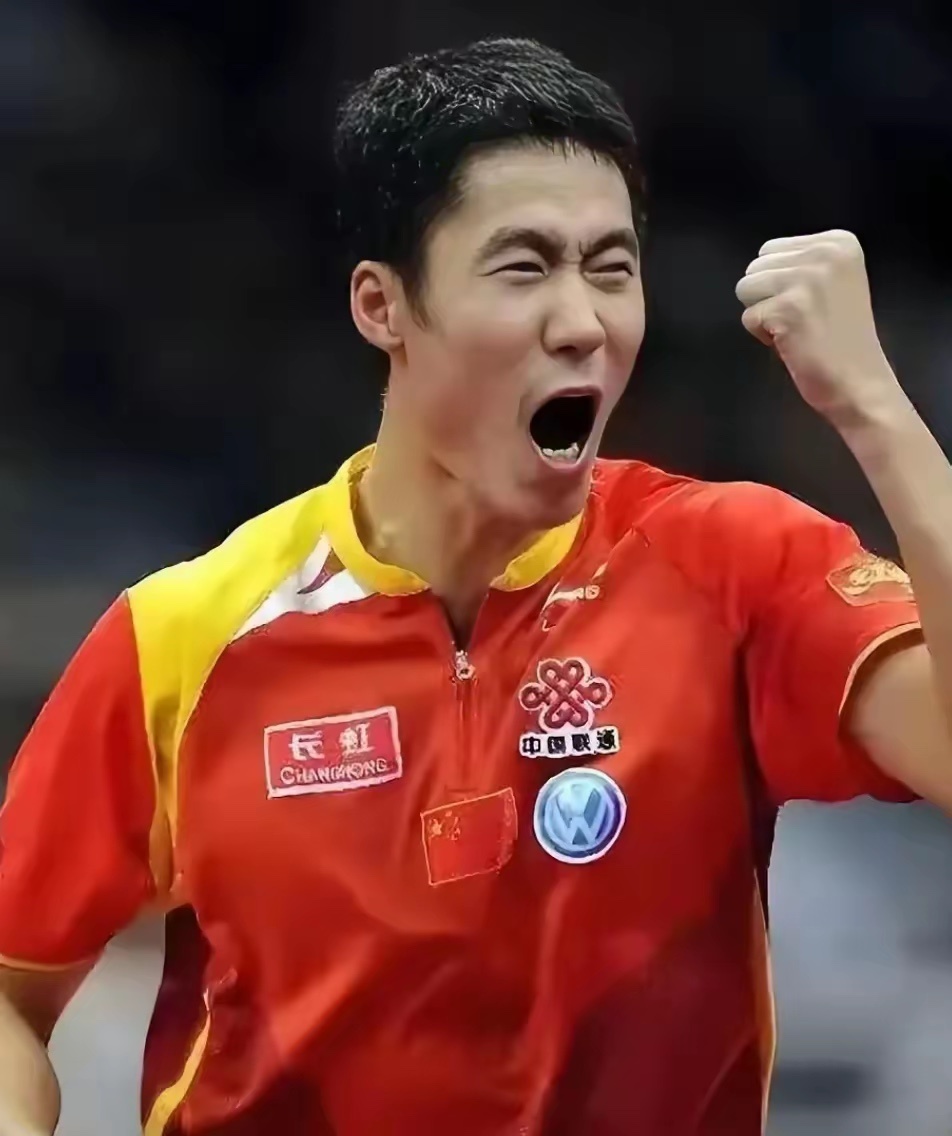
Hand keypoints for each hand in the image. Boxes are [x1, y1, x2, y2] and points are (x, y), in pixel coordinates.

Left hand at [735, 230, 903, 428]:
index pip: (770, 249)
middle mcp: (825, 252)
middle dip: (768, 296)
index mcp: (839, 241)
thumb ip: (801, 264)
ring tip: (796, 329)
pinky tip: (793, 343)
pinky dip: (763, 336)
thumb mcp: (832, 282)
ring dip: (764, 314)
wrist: (860, 382)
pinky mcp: (788, 307)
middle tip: (802, 319)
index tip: (811, 303)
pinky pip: (748, 317)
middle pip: (755, 266)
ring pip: (746, 288)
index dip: (780, 283)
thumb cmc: (841, 340)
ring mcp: (807, 278)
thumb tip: (757, 265)